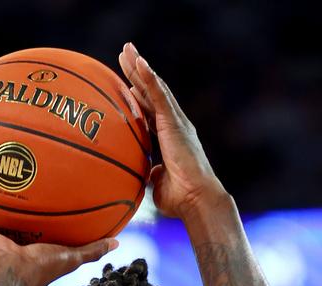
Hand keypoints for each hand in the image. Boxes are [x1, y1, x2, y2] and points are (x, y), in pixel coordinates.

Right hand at [0, 212, 117, 285]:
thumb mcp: (70, 257)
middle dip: (3, 214)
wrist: (4, 273)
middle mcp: (2, 249)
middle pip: (3, 227)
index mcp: (24, 254)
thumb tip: (117, 243)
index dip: (31, 223)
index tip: (36, 208)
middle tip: (7, 191)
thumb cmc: (36, 268)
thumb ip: (91, 250)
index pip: (29, 235)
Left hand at [118, 42, 226, 218]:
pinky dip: (149, 78)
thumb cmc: (181, 200)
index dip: (140, 97)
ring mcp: (175, 122)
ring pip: (154, 88)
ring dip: (140, 68)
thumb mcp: (159, 185)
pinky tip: (139, 63)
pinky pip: (159, 95)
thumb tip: (149, 173)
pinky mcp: (175, 123)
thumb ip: (153, 175)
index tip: (128, 84)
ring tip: (127, 50)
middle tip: (125, 55)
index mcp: (171, 138)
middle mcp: (175, 125)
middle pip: (152, 93)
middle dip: (138, 74)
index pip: (151, 112)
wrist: (196, 199)